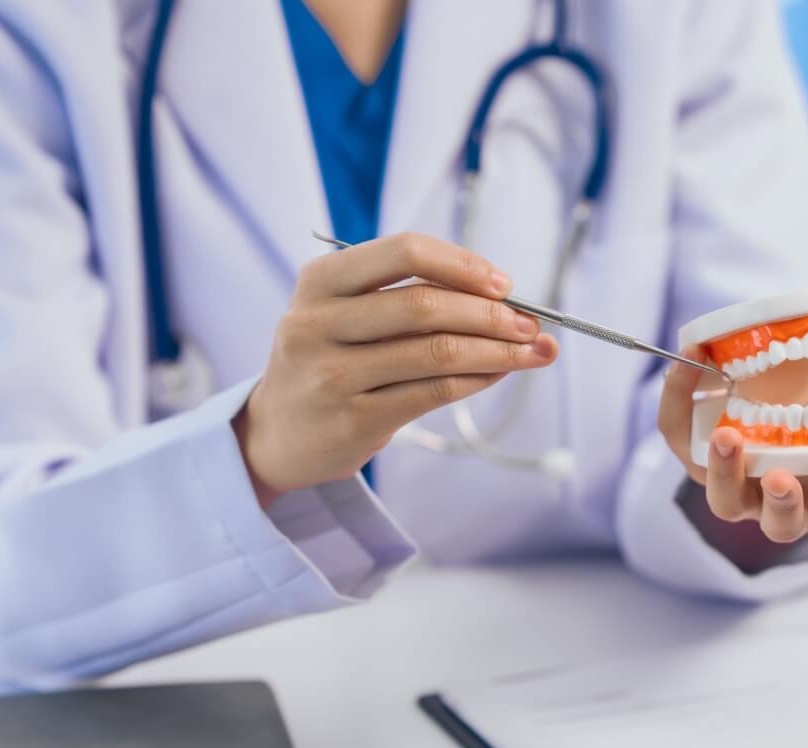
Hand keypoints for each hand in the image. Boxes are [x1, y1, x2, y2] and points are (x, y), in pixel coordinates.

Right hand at [232, 233, 559, 503]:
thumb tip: (499, 297)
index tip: (504, 283)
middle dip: (491, 313)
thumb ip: (404, 297)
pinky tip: (498, 374)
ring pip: (436, 353)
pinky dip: (476, 380)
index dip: (462, 264)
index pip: (404, 252)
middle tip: (530, 324)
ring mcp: (333, 374)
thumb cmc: (327, 362)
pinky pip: (433, 392)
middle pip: (425, 305)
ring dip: (497, 351)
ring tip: (532, 351)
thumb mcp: (342, 314)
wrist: (275, 435)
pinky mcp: (354, 419)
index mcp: (319, 281)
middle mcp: (318, 323)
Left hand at [660, 339, 807, 542]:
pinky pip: (683, 443)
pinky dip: (680, 405)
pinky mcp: (703, 460)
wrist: (786, 400)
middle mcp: (789, 504)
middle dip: (782, 503)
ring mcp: (743, 489)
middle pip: (783, 525)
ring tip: (727, 436)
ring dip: (725, 474)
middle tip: (781, 477)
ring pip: (727, 503)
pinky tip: (688, 366)